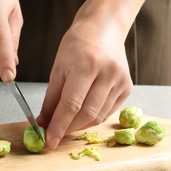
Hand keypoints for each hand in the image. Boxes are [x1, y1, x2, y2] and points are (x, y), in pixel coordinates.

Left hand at [37, 20, 132, 148]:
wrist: (103, 29)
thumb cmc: (77, 45)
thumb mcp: (58, 68)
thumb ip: (51, 98)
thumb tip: (43, 122)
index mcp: (86, 65)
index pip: (71, 105)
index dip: (58, 126)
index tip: (49, 141)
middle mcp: (107, 74)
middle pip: (87, 114)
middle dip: (68, 129)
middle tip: (55, 135)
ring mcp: (121, 81)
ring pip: (99, 116)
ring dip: (80, 125)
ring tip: (67, 124)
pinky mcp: (127, 88)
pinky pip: (108, 112)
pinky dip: (92, 118)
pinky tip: (82, 114)